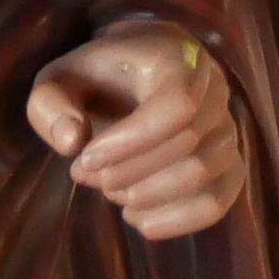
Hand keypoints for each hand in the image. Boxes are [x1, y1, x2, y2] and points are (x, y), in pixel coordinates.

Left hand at [26, 20, 247, 240]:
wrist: (138, 72)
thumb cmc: (97, 77)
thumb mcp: (60, 80)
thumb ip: (50, 105)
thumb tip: (72, 143)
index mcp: (178, 59)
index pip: (178, 105)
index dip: (131, 142)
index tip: (85, 158)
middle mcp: (214, 89)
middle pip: (188, 144)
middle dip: (128, 171)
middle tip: (83, 173)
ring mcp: (227, 127)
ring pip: (204, 174)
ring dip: (147, 195)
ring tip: (109, 189)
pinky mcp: (228, 162)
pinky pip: (219, 199)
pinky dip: (178, 219)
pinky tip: (139, 218)